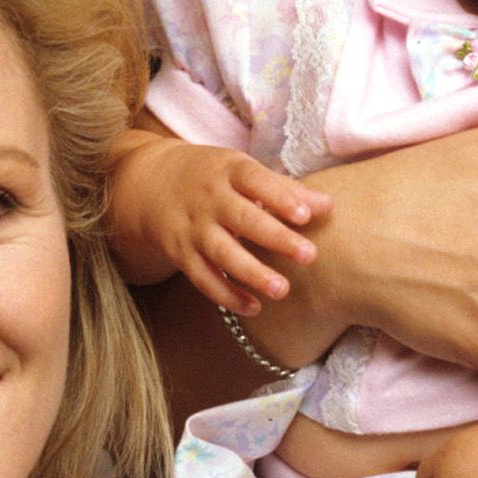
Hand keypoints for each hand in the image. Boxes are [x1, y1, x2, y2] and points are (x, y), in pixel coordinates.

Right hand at [107, 131, 323, 314]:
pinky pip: (203, 278)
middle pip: (243, 220)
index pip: (257, 181)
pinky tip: (254, 307)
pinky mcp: (181, 254)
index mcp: (229, 171)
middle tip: (310, 256)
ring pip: (222, 253)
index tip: (305, 216)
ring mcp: (194, 228)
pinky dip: (226, 295)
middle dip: (276, 238)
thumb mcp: (242, 170)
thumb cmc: (212, 177)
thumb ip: (285, 188)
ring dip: (251, 273)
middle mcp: (210, 199)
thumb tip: (329, 205)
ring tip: (282, 290)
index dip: (280, 198)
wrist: (148, 184)